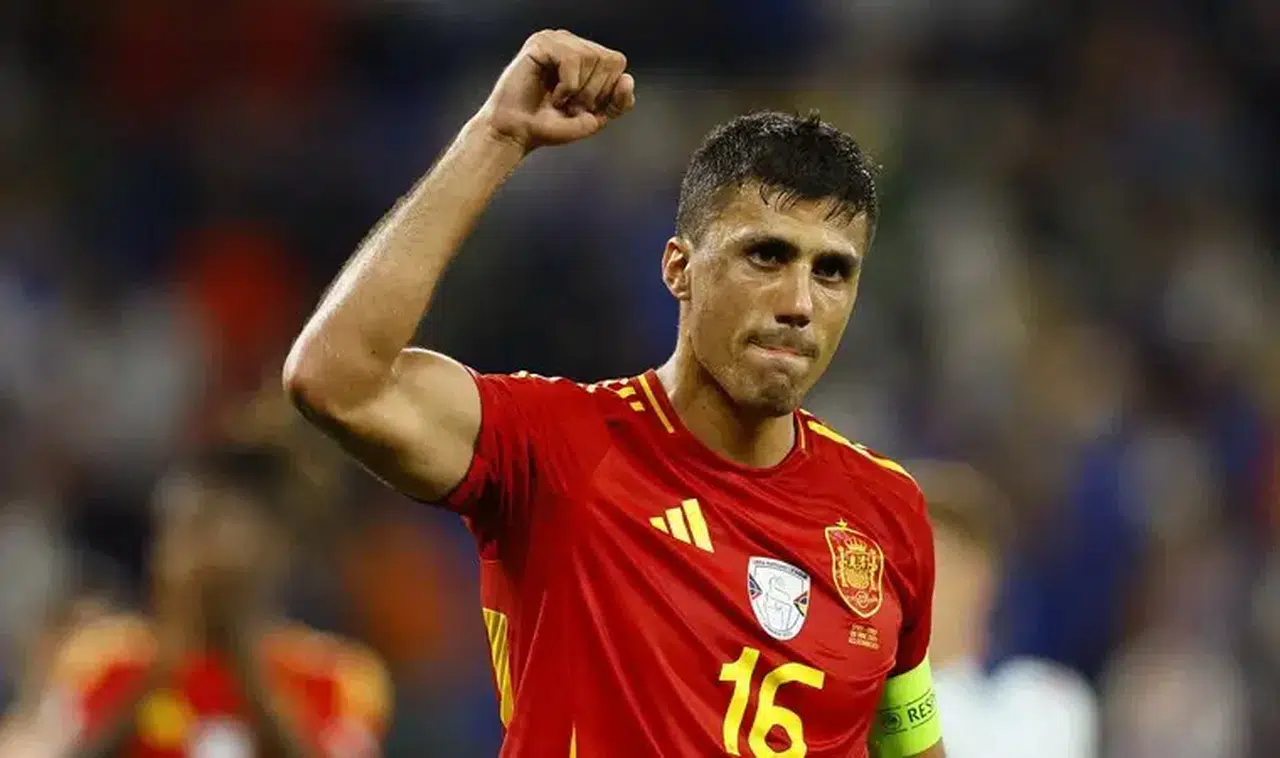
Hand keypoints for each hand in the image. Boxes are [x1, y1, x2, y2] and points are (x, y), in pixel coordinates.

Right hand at [477, 29, 635, 151]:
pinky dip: (567, 85)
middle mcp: (573, 44)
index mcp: (587, 59)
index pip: (618, 63)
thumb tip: (627, 79)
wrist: (516, 133)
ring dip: (579, 90)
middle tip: (570, 106)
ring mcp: (557, 40)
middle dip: (594, 92)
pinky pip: (573, 58)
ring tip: (560, 100)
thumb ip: (617, 102)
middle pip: (610, 60)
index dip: (610, 92)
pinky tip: (553, 94)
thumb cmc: (549, 126)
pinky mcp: (541, 43)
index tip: (588, 109)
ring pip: (592, 57)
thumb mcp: (594, 119)